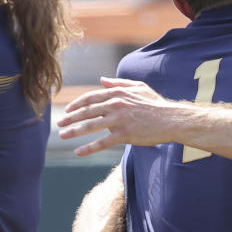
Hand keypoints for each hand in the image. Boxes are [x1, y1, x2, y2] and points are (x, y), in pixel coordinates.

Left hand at [57, 77, 183, 155]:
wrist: (172, 120)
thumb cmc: (156, 104)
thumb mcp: (139, 87)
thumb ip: (119, 83)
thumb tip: (102, 80)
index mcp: (117, 93)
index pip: (90, 98)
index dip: (76, 105)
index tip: (67, 111)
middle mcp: (115, 105)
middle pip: (86, 112)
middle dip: (70, 118)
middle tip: (59, 124)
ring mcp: (119, 120)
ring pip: (90, 126)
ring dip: (73, 132)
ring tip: (63, 136)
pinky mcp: (124, 135)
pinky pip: (102, 142)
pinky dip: (89, 148)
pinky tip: (78, 152)